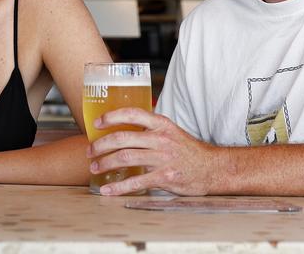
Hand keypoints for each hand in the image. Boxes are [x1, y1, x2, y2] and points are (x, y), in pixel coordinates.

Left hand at [86, 108, 215, 195]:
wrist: (213, 168)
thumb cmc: (188, 151)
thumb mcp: (171, 132)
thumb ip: (151, 130)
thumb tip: (123, 130)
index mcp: (161, 124)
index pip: (132, 113)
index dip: (112, 117)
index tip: (97, 123)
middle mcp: (161, 139)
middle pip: (123, 138)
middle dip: (101, 145)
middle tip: (90, 151)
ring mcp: (163, 158)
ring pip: (125, 158)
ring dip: (105, 163)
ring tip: (95, 168)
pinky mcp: (165, 177)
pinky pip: (136, 182)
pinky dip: (118, 187)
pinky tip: (107, 190)